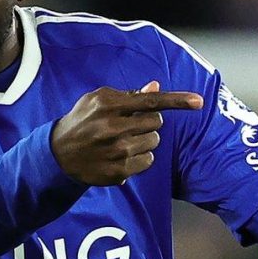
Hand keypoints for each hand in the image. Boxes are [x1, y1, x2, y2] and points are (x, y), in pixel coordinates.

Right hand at [51, 81, 203, 185]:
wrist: (58, 154)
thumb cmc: (82, 121)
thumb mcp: (98, 100)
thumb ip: (129, 95)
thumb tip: (156, 87)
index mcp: (109, 105)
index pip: (151, 101)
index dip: (178, 101)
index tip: (199, 101)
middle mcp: (113, 128)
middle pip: (156, 123)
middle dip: (149, 122)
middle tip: (131, 124)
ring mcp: (117, 152)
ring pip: (154, 142)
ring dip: (145, 140)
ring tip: (123, 140)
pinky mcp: (119, 171)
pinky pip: (148, 161)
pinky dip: (141, 157)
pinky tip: (122, 155)